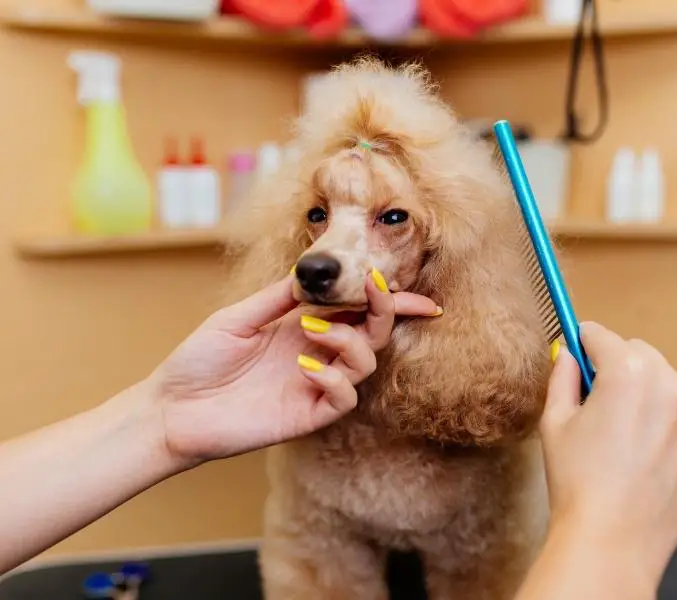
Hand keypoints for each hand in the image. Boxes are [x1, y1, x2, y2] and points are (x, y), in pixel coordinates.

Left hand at [144, 272, 439, 466]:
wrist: (171, 408)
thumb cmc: (198, 361)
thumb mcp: (239, 317)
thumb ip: (279, 298)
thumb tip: (314, 274)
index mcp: (302, 328)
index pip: (356, 312)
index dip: (389, 302)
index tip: (409, 290)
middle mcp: (316, 355)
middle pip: (372, 333)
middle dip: (383, 309)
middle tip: (373, 289)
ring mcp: (314, 386)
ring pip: (365, 363)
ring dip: (349, 339)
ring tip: (310, 332)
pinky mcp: (308, 415)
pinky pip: (344, 397)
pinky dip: (334, 378)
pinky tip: (306, 369)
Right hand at [540, 322, 676, 586]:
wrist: (612, 539)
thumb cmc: (578, 481)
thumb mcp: (555, 421)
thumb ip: (562, 376)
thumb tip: (568, 356)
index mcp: (628, 372)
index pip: (600, 335)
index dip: (580, 342)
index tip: (574, 347)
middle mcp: (669, 384)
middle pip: (636, 353)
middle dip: (614, 366)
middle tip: (594, 399)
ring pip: (662, 383)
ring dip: (642, 393)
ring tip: (618, 433)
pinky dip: (663, 422)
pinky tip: (640, 453)